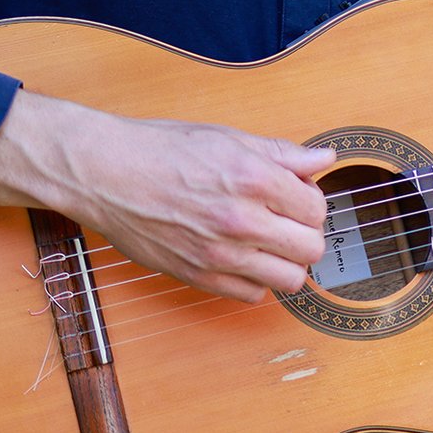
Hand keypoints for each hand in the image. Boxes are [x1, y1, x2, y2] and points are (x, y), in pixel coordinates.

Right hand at [59, 113, 336, 303]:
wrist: (107, 174)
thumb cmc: (163, 149)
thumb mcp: (228, 138)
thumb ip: (282, 153)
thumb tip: (324, 158)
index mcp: (253, 177)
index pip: (316, 208)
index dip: (311, 200)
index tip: (296, 195)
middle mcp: (240, 219)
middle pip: (312, 248)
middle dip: (306, 233)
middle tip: (288, 220)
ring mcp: (219, 253)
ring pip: (289, 279)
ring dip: (286, 262)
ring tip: (269, 242)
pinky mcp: (198, 277)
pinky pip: (251, 295)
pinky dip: (254, 279)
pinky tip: (242, 256)